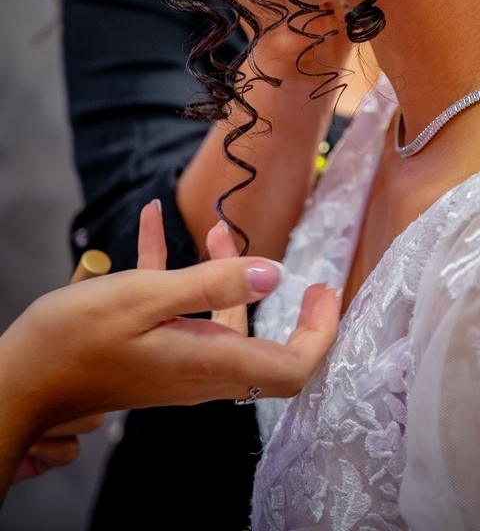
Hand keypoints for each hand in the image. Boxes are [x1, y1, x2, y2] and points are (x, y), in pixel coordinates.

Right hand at [0, 206, 339, 499]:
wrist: (19, 379)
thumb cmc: (75, 339)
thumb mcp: (145, 298)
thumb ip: (210, 285)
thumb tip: (275, 274)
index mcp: (209, 363)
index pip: (292, 368)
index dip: (319, 332)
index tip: (323, 289)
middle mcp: (201, 371)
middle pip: (265, 346)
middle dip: (279, 299)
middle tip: (291, 266)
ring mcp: (178, 364)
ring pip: (222, 323)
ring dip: (225, 275)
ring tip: (213, 228)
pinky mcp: (153, 352)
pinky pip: (179, 313)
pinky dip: (178, 274)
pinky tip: (151, 226)